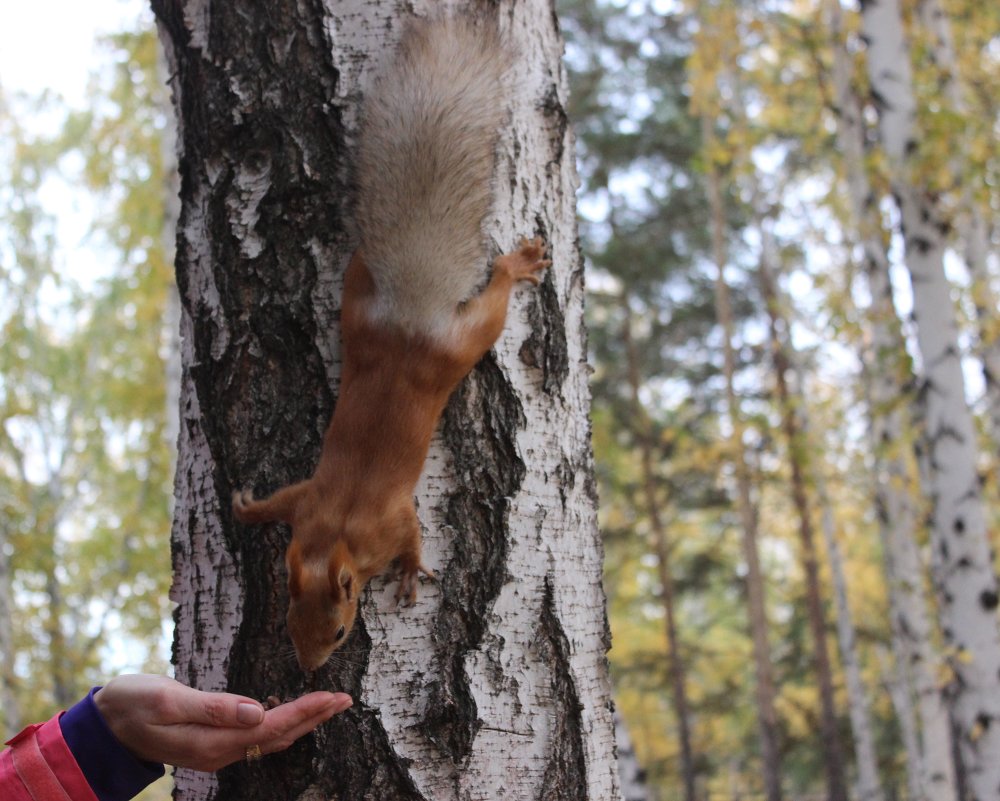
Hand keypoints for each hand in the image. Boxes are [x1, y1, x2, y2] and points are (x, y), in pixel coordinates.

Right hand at [93, 674, 351, 771]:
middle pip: (278, 735)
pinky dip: (282, 724)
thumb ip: (211, 707)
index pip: (271, 726)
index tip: (333, 697)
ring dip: (303, 721)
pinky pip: (257, 738)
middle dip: (314, 717)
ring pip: (271, 738)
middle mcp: (220, 751)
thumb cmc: (131, 704)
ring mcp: (217, 750)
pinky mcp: (212, 743)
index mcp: (211, 741)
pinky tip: (294, 716)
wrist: (103, 726)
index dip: (305, 711)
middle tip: (345, 700)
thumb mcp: (166, 698)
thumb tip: (254, 711)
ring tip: (330, 706)